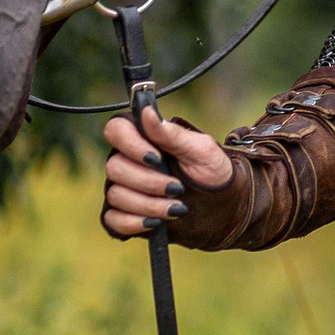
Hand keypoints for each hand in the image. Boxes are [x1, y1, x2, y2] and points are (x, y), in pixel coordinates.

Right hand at [100, 106, 235, 239]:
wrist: (221, 205)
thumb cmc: (211, 170)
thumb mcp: (200, 149)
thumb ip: (171, 133)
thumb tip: (147, 111)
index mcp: (144, 138)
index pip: (116, 129)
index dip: (130, 144)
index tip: (156, 158)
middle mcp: (127, 161)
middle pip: (114, 167)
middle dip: (148, 181)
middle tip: (177, 188)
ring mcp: (123, 188)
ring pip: (115, 195)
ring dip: (148, 204)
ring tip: (177, 208)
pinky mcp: (122, 215)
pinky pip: (112, 219)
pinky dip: (133, 222)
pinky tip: (156, 223)